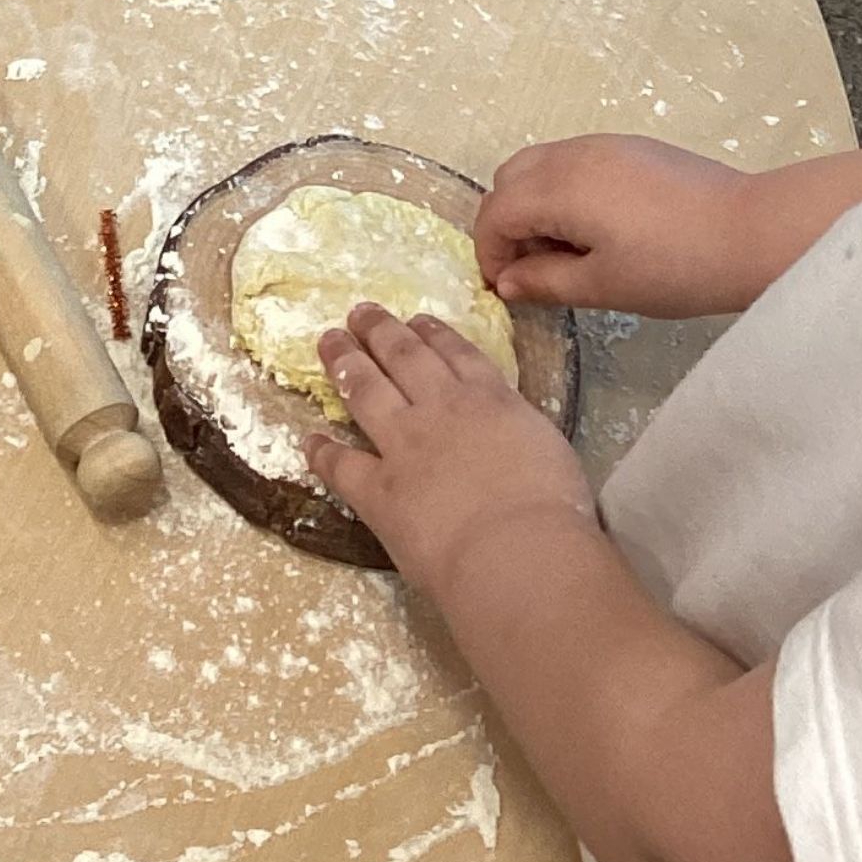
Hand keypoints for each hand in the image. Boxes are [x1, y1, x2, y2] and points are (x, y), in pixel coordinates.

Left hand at [303, 302, 595, 596]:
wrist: (515, 548)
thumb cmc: (552, 507)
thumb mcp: (548, 448)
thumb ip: (519, 429)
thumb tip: (509, 431)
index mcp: (490, 399)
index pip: (456, 354)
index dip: (432, 333)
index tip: (415, 318)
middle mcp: (441, 409)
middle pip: (403, 357)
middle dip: (379, 330)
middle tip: (359, 313)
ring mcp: (404, 445)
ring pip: (366, 390)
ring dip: (344, 363)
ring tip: (328, 341)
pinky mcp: (378, 489)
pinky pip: (342, 465)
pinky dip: (322, 452)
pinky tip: (309, 441)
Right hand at [477, 133, 770, 317]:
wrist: (751, 231)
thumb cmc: (675, 267)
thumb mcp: (605, 286)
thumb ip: (546, 281)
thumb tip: (507, 282)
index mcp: (559, 188)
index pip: (496, 212)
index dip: (490, 253)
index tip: (507, 289)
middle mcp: (572, 154)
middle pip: (510, 179)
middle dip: (508, 224)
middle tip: (535, 269)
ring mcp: (603, 144)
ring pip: (541, 165)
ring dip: (535, 205)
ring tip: (569, 250)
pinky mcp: (630, 146)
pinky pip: (574, 161)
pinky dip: (564, 190)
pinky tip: (600, 228)